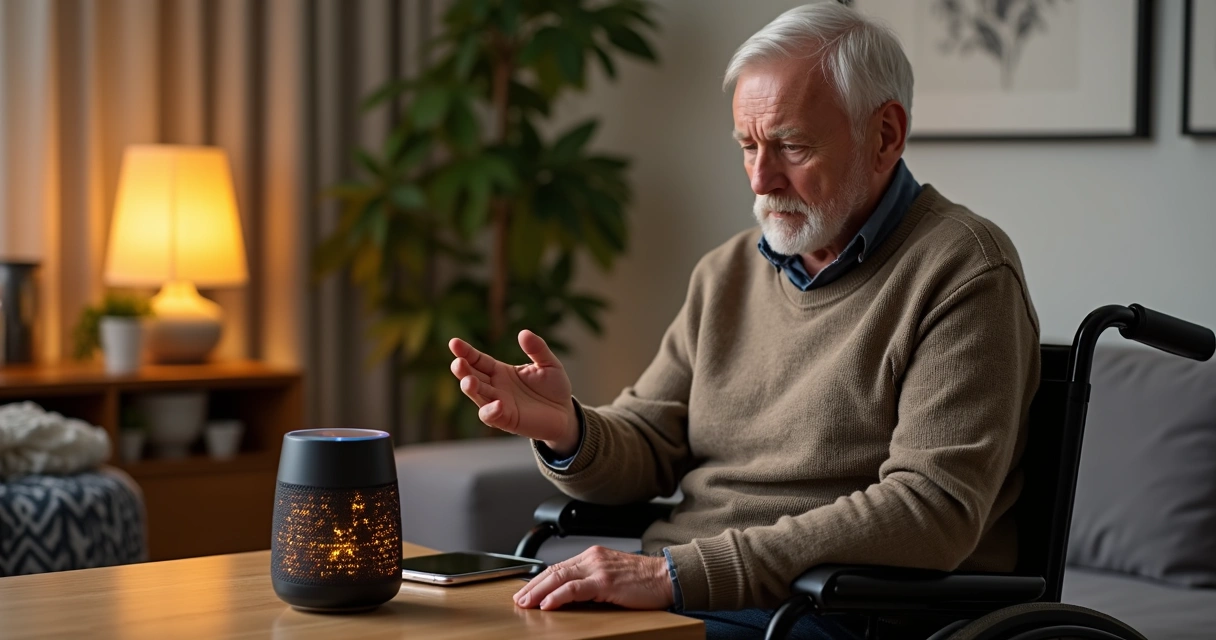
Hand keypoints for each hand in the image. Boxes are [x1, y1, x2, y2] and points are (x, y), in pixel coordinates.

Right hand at [448, 330, 579, 454]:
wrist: (565, 413)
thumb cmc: (553, 387)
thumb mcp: (548, 363)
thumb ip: (537, 349)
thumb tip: (523, 333)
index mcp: (500, 371)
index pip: (478, 360)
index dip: (466, 351)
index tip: (454, 343)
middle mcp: (495, 387)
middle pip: (472, 376)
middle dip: (462, 370)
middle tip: (458, 362)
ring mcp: (498, 404)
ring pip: (478, 396)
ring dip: (471, 389)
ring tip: (469, 382)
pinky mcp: (507, 420)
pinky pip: (492, 416)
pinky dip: (491, 411)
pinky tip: (498, 404)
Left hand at [514, 546, 673, 610]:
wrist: (666, 577)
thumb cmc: (643, 580)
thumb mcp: (612, 575)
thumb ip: (592, 580)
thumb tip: (570, 595)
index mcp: (593, 556)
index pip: (558, 567)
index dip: (539, 580)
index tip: (526, 591)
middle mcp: (592, 558)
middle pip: (553, 571)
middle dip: (532, 586)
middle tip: (518, 599)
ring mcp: (598, 569)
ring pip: (559, 578)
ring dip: (538, 592)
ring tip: (526, 603)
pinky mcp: (605, 582)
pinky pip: (575, 588)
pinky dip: (558, 596)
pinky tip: (547, 603)